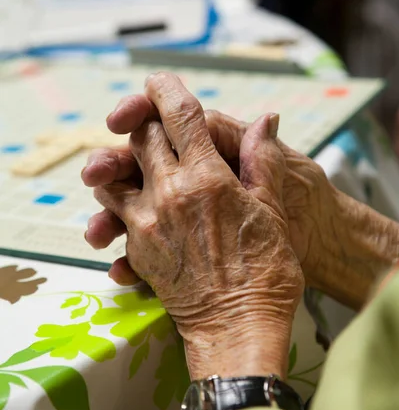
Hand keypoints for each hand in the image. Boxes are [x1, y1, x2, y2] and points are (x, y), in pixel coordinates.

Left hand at [84, 86, 398, 309]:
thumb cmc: (267, 272)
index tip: (159, 80)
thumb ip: (264, 161)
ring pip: (114, 175)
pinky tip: (136, 211)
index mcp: (208, 178)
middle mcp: (169, 194)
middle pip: (142, 139)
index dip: (166, 90)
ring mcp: (146, 224)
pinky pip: (116, 217)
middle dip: (149, 125)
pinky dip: (121, 206)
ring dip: (123, 164)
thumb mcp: (274, 212)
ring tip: (138, 166)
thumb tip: (265, 120)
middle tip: (159, 126)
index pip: (179, 116)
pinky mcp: (137, 251)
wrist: (238, 329)